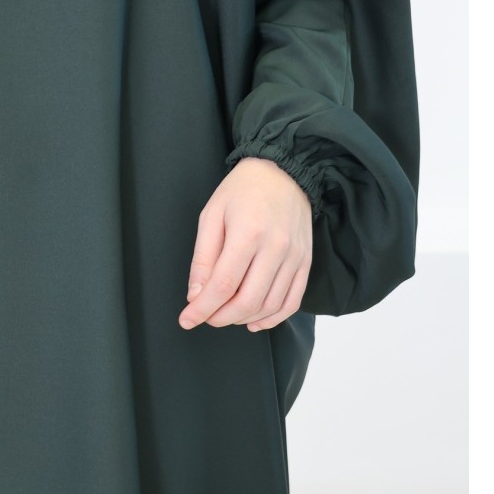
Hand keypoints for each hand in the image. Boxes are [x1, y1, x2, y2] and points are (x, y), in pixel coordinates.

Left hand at [178, 157, 312, 331]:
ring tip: (225, 315)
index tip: (187, 319)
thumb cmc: (242, 190)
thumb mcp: (211, 216)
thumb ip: (203, 258)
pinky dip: (272, 318)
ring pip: (269, 306)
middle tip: (205, 316)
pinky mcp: (305, 262)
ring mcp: (294, 257)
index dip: (202, 309)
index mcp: (247, 233)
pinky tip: (253, 320)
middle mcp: (275, 248)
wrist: (282, 172)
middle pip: (247, 301)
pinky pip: (292, 301)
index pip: (223, 285)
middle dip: (221, 317)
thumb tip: (196, 294)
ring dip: (243, 319)